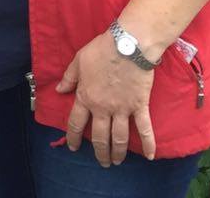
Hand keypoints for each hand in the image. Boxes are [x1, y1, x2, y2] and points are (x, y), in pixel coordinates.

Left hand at [58, 32, 157, 164]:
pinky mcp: (139, 107)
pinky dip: (149, 144)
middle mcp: (102, 108)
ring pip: (119, 138)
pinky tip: (150, 157)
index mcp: (85, 97)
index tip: (73, 147)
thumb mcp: (78, 61)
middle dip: (100, 152)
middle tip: (102, 163)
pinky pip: (144, 129)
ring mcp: (122, 109)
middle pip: (99, 137)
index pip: (76, 123)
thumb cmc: (101, 50)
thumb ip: (69, 78)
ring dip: (118, 152)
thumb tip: (59, 90)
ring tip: (117, 162)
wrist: (127, 46)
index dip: (73, 137)